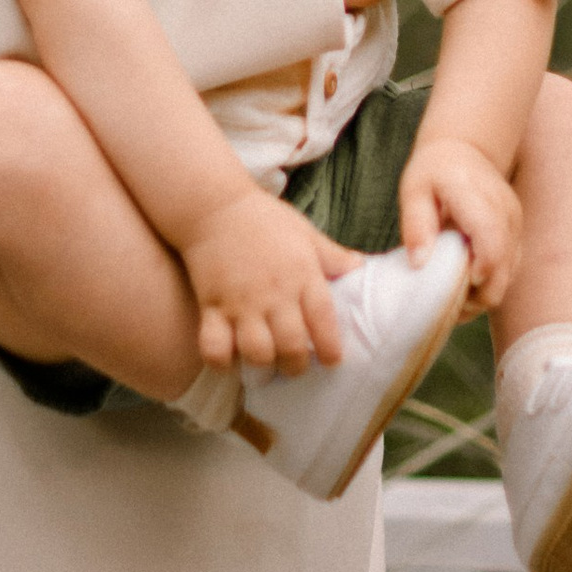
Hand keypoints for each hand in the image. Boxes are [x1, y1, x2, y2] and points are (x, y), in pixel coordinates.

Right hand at [180, 183, 358, 375]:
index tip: (332, 360)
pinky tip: (231, 357)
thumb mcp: (305, 233)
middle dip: (297, 365)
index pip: (323, 321)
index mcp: (302, 274)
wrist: (214, 205)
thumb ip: (332, 256)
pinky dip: (222, 361)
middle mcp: (274, 293)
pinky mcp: (212, 306)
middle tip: (296, 365)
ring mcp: (241, 302)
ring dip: (264, 365)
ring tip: (267, 363)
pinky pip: (215, 347)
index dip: (330, 348)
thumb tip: (359, 268)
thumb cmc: (264, 219)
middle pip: (291, 346)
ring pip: (256, 352)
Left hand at [399, 133, 521, 314]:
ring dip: (482, 292)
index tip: (452, 287)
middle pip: (503, 268)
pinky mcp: (518, 234)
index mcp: (477, 196)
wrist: (466, 149)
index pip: (491, 243)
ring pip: (509, 275)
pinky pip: (509, 270)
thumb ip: (416, 226)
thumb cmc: (434, 171)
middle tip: (445, 302)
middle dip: (476, 296)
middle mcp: (505, 211)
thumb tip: (420, 264)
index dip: (477, 272)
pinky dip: (489, 283)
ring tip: (452, 292)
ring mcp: (516, 224)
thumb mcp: (413, 190)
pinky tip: (465, 282)